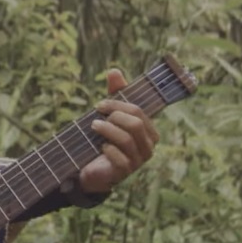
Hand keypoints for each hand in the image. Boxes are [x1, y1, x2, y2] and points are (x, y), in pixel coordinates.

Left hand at [77, 69, 159, 193]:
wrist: (92, 168)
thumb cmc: (105, 138)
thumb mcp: (110, 116)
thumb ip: (115, 95)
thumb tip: (114, 71)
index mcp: (149, 131)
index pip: (138, 111)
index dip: (118, 105)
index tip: (99, 105)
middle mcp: (148, 146)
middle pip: (135, 123)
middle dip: (113, 116)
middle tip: (96, 117)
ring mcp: (138, 160)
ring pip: (127, 138)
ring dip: (107, 130)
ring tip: (93, 127)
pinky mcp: (126, 171)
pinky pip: (119, 156)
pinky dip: (107, 148)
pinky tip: (100, 147)